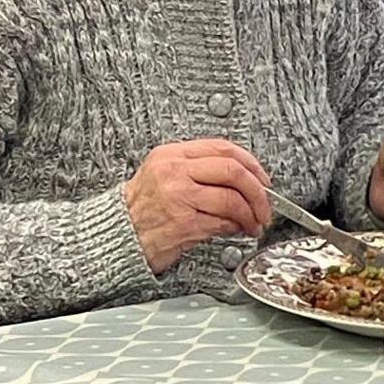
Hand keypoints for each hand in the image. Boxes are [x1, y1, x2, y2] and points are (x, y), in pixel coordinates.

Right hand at [121, 140, 270, 269]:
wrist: (118, 235)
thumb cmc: (141, 209)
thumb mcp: (164, 175)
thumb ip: (199, 171)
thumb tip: (242, 179)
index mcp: (171, 155)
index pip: (223, 149)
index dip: (251, 164)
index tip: (262, 178)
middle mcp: (174, 171)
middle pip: (233, 171)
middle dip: (258, 191)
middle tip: (265, 205)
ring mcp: (179, 196)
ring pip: (232, 199)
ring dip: (251, 214)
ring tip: (253, 223)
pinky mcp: (184, 223)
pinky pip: (222, 222)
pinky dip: (236, 227)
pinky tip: (237, 229)